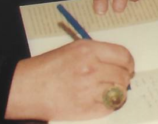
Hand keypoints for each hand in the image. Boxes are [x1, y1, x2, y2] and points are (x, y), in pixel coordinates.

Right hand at [5, 41, 134, 120]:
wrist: (29, 88)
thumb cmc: (49, 68)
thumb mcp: (73, 49)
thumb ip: (97, 53)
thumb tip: (119, 63)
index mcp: (89, 50)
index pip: (123, 56)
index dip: (128, 63)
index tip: (128, 67)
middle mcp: (91, 69)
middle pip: (123, 75)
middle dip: (123, 78)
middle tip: (117, 80)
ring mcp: (90, 90)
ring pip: (120, 91)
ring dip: (117, 91)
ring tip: (107, 90)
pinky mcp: (87, 109)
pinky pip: (110, 107)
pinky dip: (109, 104)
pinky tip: (100, 100)